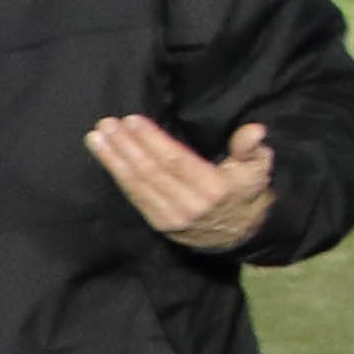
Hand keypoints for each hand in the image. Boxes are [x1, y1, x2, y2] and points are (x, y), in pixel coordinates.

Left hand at [89, 116, 282, 253]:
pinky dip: (118, 177)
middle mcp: (190, 205)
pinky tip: (107, 159)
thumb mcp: (257, 167)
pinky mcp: (160, 224)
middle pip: (151, 172)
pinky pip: (135, 197)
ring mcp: (172, 217)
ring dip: (114, 160)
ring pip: (138, 185)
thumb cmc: (245, 191)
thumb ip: (251, 147)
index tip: (132, 120)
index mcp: (214, 188)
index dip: (151, 140)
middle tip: (107, 124)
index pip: (175, 160)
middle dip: (126, 146)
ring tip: (96, 138)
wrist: (240, 233)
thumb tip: (255, 129)